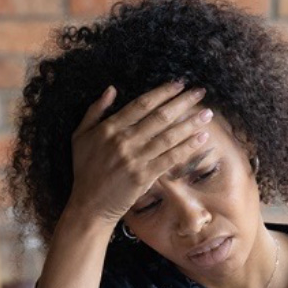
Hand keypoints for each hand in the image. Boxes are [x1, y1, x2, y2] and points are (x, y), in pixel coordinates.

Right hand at [66, 81, 214, 225]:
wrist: (89, 204)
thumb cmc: (85, 170)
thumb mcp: (80, 135)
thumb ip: (95, 110)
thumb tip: (111, 89)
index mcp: (109, 128)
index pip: (141, 104)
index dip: (162, 92)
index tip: (179, 83)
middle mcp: (124, 141)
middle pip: (159, 117)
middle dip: (182, 102)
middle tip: (200, 92)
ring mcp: (135, 159)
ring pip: (168, 136)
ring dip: (190, 123)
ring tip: (207, 113)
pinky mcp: (144, 176)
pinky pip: (170, 158)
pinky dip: (187, 147)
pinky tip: (201, 138)